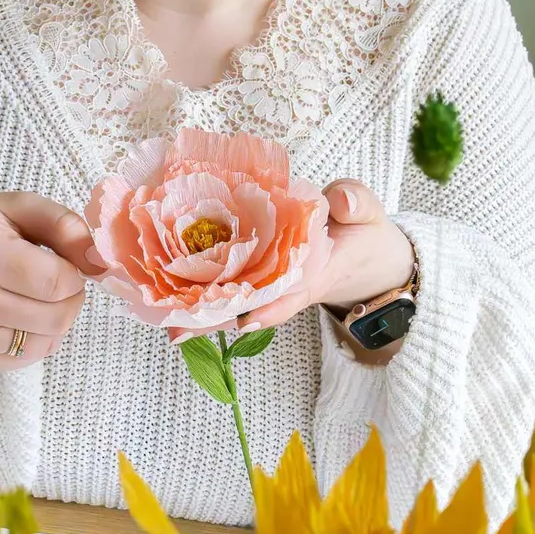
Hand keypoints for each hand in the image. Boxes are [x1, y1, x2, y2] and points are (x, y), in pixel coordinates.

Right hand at [0, 192, 97, 371]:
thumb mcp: (12, 207)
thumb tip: (100, 262)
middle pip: (57, 315)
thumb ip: (62, 224)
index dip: (73, 273)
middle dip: (70, 297)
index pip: (58, 280)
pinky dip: (37, 338)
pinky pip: (27, 358)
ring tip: (35, 297)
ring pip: (47, 340)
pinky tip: (20, 316)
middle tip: (54, 281)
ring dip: (55, 319)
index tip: (61, 262)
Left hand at [167, 179, 413, 341]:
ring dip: (204, 314)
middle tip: (177, 332)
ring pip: (237, 303)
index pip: (292, 292)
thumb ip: (357, 203)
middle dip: (217, 320)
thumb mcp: (369, 213)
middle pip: (251, 307)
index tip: (244, 321)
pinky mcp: (264, 278)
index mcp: (319, 270)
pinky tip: (173, 298)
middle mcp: (292, 285)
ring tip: (165, 324)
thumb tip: (340, 201)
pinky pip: (235, 289)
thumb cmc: (364, 232)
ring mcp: (276, 285)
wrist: (368, 256)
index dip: (270, 306)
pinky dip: (208, 294)